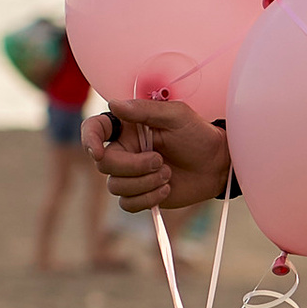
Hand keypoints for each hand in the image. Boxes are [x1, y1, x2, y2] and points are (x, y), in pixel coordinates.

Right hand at [87, 96, 232, 215]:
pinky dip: (147, 199)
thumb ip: (145, 110)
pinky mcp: (140, 193)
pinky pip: (127, 204)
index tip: (98, 152)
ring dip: (144, 183)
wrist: (217, 164)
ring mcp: (130, 174)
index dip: (89, 140)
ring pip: (116, 186)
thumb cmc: (198, 135)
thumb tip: (114, 103)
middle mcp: (124, 150)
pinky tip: (166, 189)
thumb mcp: (177, 115)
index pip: (94, 129)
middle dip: (133, 167)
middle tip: (160, 161)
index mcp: (128, 127)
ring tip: (168, 174)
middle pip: (105, 165)